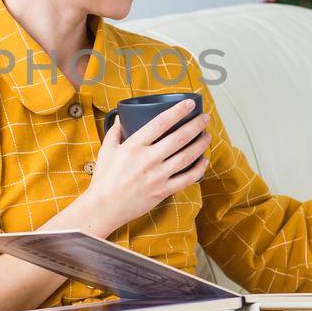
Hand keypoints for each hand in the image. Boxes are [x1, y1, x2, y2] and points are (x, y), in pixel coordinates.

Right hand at [83, 100, 210, 234]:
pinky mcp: (163, 191)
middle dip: (196, 125)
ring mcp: (158, 176)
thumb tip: (121, 117)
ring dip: (200, 144)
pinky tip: (204, 161)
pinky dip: (198, 169)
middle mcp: (148, 159)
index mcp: (134, 146)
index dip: (178, 111)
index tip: (189, 103)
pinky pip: (187, 179)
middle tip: (205, 118)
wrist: (105, 207)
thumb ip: (115, 132)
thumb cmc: (105, 179)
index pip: (160, 123)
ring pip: (186, 157)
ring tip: (207, 136)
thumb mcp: (106, 150)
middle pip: (179, 138)